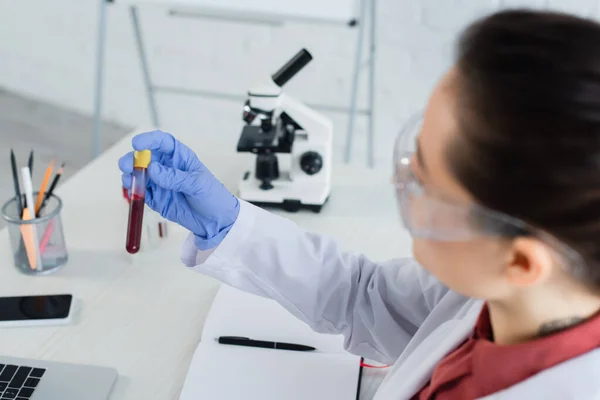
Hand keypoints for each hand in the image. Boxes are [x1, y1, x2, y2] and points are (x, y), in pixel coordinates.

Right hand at [118, 130, 239, 249]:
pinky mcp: (157, 199)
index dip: (149, 140)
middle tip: (127, 166)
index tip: (137, 144)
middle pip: (146, 158)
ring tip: (128, 180)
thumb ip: (174, 177)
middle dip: (134, 159)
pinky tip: (132, 192)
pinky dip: (134, 191)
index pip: (163, 143)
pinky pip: (141, 193)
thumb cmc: (213, 197)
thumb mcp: (197, 185)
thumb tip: (152, 169)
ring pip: (140, 174)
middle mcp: (168, 168)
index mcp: (181, 158)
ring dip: (131, 175)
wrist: (216, 221)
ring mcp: (161, 183)